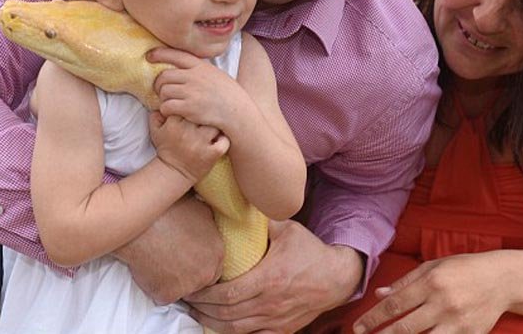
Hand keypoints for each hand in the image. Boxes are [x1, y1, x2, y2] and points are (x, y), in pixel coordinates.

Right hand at [112, 194, 223, 303]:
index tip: (187, 256)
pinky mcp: (167, 295)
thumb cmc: (168, 210)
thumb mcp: (200, 209)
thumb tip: (210, 226)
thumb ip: (210, 224)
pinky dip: (154, 286)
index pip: (215, 266)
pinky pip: (162, 295)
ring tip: (158, 261)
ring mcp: (188, 286)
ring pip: (182, 290)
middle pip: (201, 281)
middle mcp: (207, 272)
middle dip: (189, 274)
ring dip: (172, 281)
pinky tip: (148, 268)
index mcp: (217, 251)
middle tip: (172, 261)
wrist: (140, 222)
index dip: (200, 262)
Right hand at [149, 111, 228, 182]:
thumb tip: (164, 100)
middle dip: (207, 114)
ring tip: (215, 128)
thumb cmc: (166, 148)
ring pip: (216, 126)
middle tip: (208, 117)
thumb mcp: (156, 131)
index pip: (189, 105)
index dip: (195, 106)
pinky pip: (224, 142)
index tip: (196, 110)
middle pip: (204, 113)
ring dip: (217, 127)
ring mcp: (200, 144)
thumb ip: (156, 114)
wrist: (173, 172)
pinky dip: (224, 140)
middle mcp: (188, 132)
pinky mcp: (211, 155)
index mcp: (175, 123)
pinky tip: (219, 140)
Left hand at [150, 47, 249, 128]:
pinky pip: (166, 106)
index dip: (159, 54)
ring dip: (163, 98)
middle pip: (164, 76)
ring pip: (164, 91)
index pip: (176, 54)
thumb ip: (200, 69)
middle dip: (158, 84)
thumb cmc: (228, 95)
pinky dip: (165, 110)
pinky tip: (172, 112)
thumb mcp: (216, 74)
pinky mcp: (189, 107)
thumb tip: (184, 64)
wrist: (237, 112)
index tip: (149, 56)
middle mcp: (194, 77)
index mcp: (201, 66)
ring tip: (169, 103)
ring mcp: (191, 92)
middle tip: (159, 91)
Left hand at [184, 220, 362, 332]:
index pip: (228, 293)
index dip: (204, 294)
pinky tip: (219, 326)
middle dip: (201, 308)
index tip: (190, 286)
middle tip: (185, 298)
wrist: (338, 277)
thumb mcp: (287, 229)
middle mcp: (271, 303)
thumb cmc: (310, 251)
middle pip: (226, 314)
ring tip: (195, 312)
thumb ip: (262, 220)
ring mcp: (276, 320)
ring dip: (211, 323)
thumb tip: (237, 202)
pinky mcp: (282, 330)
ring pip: (235, 330)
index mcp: (270, 278)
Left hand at [353, 253, 509, 333]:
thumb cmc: (462, 269)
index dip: (373, 318)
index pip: (395, 305)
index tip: (358, 327)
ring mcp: (458, 322)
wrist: (502, 279)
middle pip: (405, 327)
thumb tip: (379, 295)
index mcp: (431, 282)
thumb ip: (405, 282)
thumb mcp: (432, 266)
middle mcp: (443, 303)